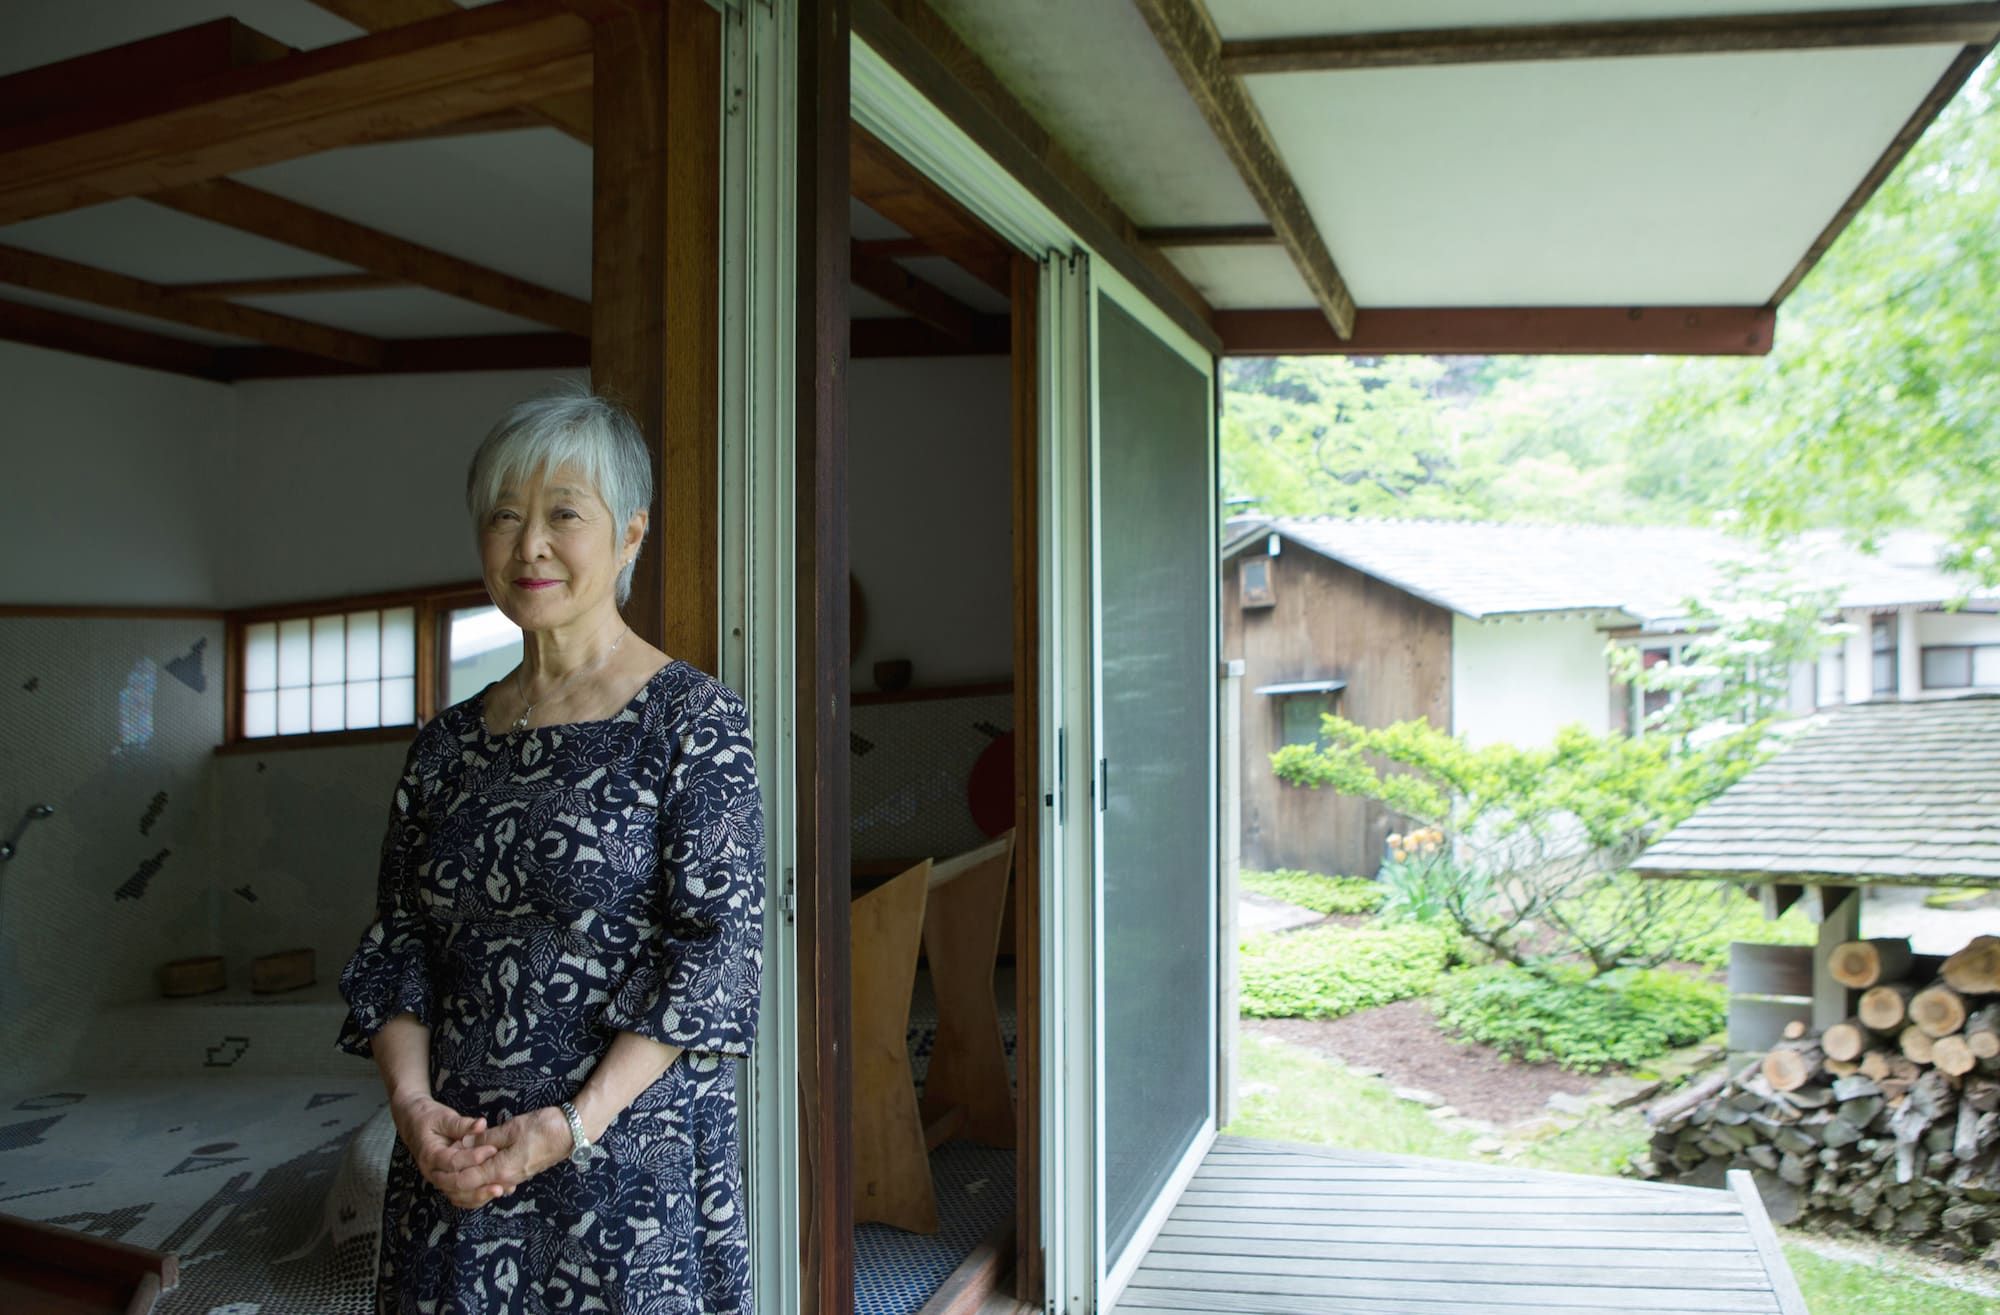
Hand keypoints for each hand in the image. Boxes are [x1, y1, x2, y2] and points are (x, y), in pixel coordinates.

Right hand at [388, 1093, 501, 1205]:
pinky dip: (476, 1197)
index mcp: (430, 1155)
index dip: (474, 1157)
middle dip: (479, 1185)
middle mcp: (432, 1172)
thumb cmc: (429, 1118)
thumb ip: (462, 1124)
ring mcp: (438, 1180)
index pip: (453, 1162)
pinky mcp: (446, 1182)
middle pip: (455, 1185)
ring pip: (458, 1195)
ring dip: (479, 1195)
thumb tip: (481, 1124)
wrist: (413, 1123)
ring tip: (502, 1190)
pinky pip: (460, 1196)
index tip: (493, 1149)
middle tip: (501, 1181)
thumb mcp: (443, 1117)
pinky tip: (495, 1191)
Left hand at [444, 1107, 574, 1208]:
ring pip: (481, 1188)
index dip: (448, 1174)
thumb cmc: (544, 1127)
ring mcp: (514, 1178)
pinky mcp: (519, 1173)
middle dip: (452, 1182)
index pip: (465, 1181)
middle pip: (471, 1191)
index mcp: (501, 1170)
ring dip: (465, 1181)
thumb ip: (486, 1139)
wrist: (574, 1132)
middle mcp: (506, 1180)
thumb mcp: (511, 1128)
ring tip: (452, 1167)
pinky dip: (478, 1179)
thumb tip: (463, 1144)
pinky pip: (492, 1183)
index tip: (437, 1163)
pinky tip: (474, 1168)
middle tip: (439, 1168)